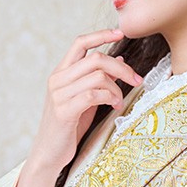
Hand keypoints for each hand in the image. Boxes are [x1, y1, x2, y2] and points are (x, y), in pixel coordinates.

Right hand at [30, 28, 141, 173]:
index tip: (120, 32)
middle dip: (121, 68)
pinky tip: (114, 107)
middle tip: (136, 80)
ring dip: (116, 88)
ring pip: (97, 76)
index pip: (80, 43)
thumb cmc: (68, 127)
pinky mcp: (64, 111)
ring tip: (120, 101)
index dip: (101, 34)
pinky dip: (110, 98)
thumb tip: (119, 60)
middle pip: (95, 58)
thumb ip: (98, 79)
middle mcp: (58, 79)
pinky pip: (93, 95)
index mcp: (61, 73)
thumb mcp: (86, 99)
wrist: (49, 153)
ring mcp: (59, 95)